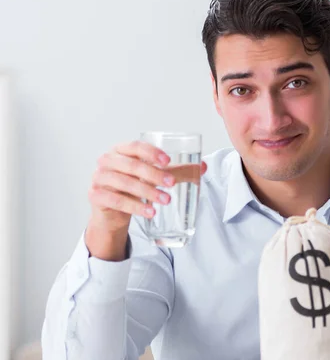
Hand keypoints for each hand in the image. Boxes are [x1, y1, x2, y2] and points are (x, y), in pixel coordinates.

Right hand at [86, 140, 206, 259]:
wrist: (112, 211)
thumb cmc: (134, 186)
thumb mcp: (153, 177)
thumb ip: (177, 171)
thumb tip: (202, 167)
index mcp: (121, 150)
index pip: (136, 146)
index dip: (151, 152)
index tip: (168, 161)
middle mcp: (107, 160)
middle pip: (132, 165)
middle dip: (154, 175)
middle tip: (172, 184)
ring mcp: (99, 177)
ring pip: (125, 183)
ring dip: (147, 192)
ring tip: (166, 200)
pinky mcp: (96, 195)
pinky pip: (116, 200)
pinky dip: (135, 207)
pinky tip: (151, 213)